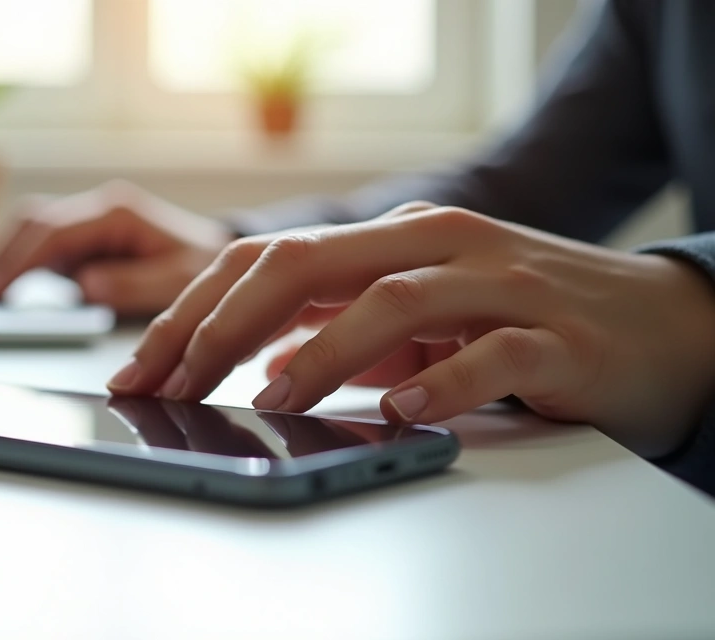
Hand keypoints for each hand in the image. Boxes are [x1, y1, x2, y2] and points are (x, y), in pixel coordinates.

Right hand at [0, 180, 233, 314]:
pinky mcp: (83, 238)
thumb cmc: (200, 266)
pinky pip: (41, 243)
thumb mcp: (178, 280)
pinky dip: (17, 260)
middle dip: (2, 255)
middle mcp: (98, 209)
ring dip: (4, 255)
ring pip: (31, 228)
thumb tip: (86, 286)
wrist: (216, 256)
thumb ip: (134, 284)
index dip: (22, 261)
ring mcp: (88, 221)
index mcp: (117, 212)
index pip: (55, 233)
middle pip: (34, 222)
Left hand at [108, 203, 714, 457]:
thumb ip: (343, 325)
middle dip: (225, 326)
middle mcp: (438, 246)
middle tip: (175, 385)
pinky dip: (442, 382)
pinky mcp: (559, 334)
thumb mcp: (422, 315)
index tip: (145, 367)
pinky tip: (402, 411)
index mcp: (394, 240)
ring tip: (271, 400)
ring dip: (320, 354)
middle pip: (307, 265)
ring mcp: (501, 283)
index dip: (196, 311)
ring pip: (392, 301)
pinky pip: (492, 353)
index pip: (269, 260)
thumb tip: (260, 360)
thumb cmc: (528, 317)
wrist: (662, 324)